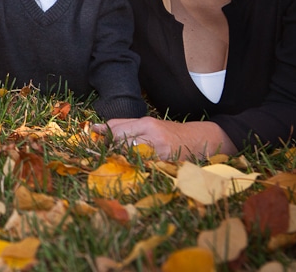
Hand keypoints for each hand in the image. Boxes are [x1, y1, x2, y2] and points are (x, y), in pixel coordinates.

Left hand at [93, 117, 236, 160]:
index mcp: (147, 123)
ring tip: (116, 163)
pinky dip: (135, 170)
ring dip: (120, 160)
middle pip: (120, 144)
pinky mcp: (165, 166)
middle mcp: (153, 137)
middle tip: (102, 155)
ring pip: (130, 157)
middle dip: (109, 149)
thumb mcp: (148, 124)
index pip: (116, 130)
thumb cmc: (170, 133)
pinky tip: (131, 171)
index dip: (103, 137)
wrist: (200, 141)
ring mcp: (160, 153)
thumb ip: (123, 125)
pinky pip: (143, 169)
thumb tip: (97, 128)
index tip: (94, 139)